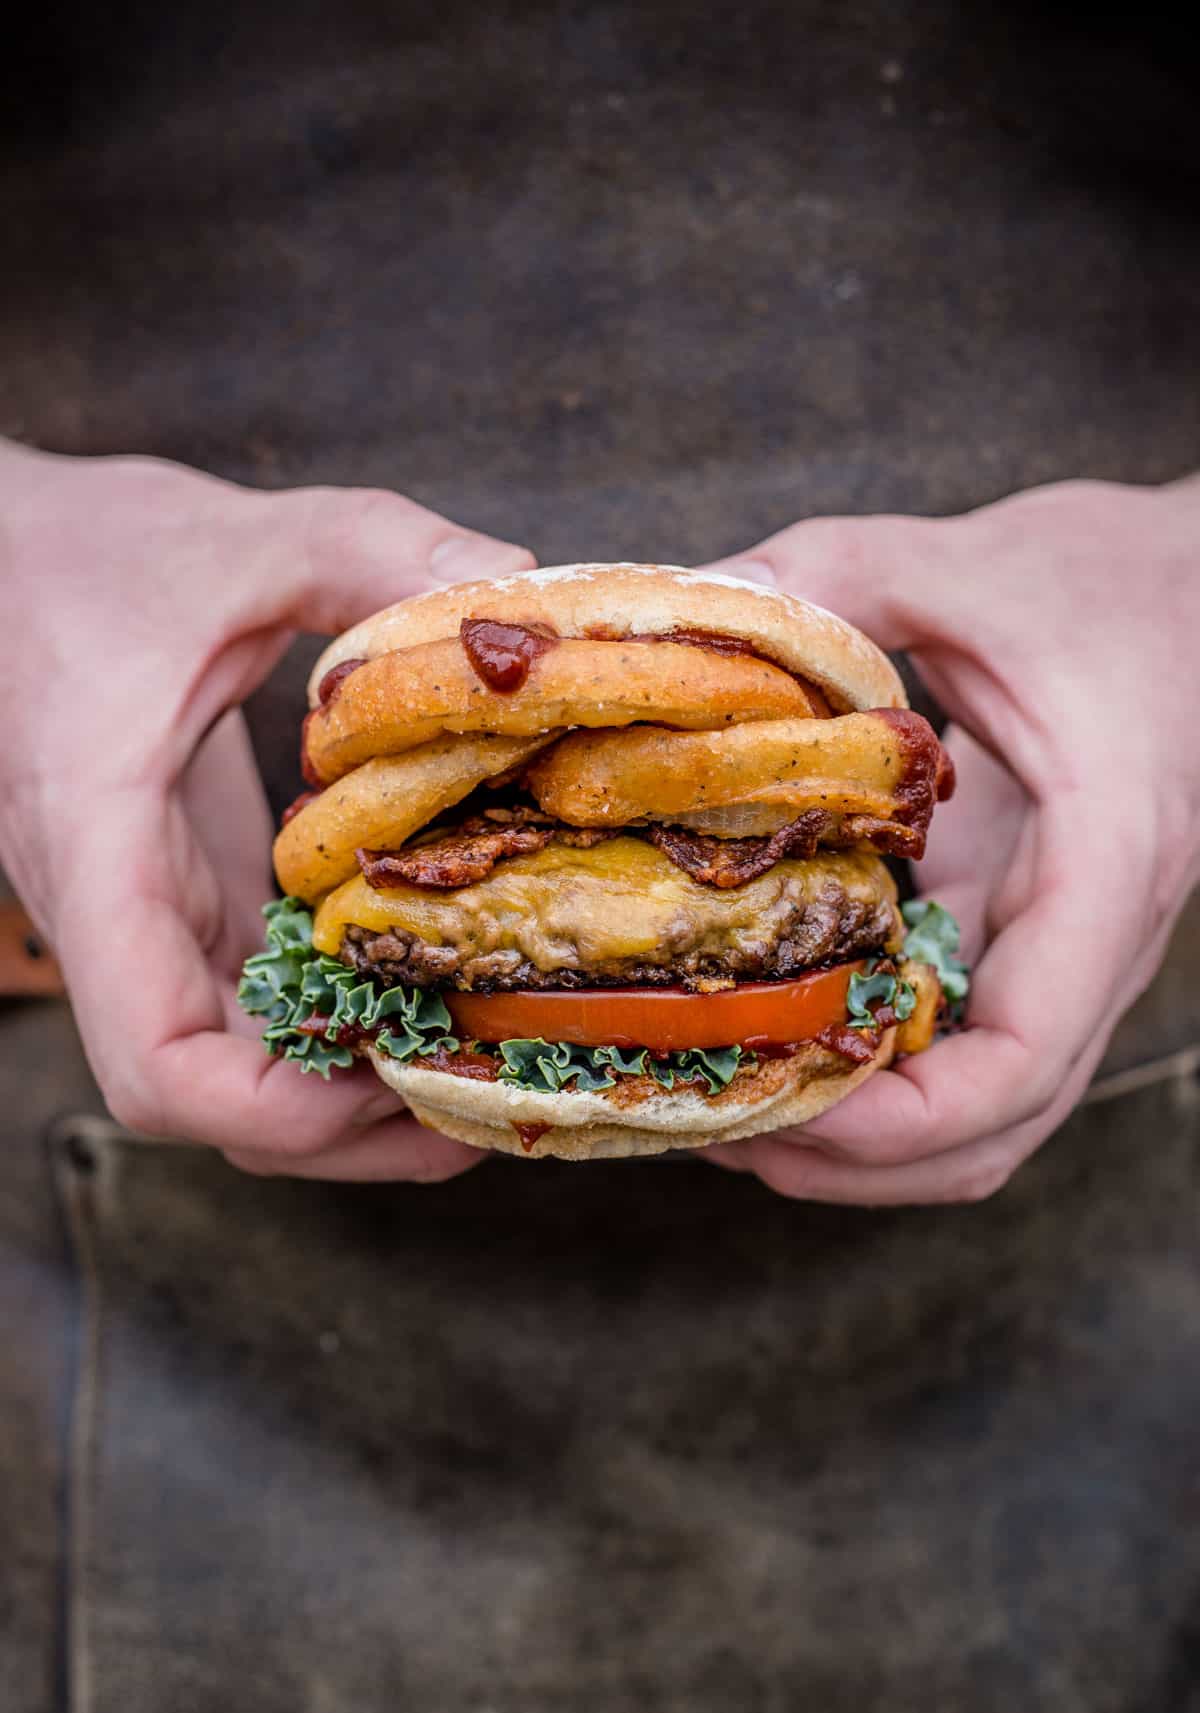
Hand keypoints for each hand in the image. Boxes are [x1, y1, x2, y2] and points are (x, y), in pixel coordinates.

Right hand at [0, 441, 533, 1179]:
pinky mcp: (183, 900)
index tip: (399, 1079)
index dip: (280, 1112)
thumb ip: (365, 549)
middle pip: (215, 1105)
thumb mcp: (230, 540)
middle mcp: (119, 917)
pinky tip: (430, 993)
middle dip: (349, 1130)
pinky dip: (337, 1026)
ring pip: (234, 1073)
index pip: (159, 1064)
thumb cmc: (77, 556)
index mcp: (102, 851)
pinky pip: (252, 1007)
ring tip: (479, 1067)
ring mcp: (149, 921)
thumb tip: (515, 582)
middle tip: (486, 1095)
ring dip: (351, 1095)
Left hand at [706, 476, 1199, 1203]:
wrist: (1194, 588)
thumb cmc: (1112, 581)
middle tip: (711, 1124)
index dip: (899, 1121)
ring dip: (858, 1141)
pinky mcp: (1018, 937)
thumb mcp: (963, 562)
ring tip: (728, 1102)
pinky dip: (870, 1076)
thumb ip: (829, 577)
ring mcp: (1057, 953)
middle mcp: (1089, 943)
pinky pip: (953, 1050)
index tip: (780, 1111)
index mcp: (1102, 869)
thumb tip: (689, 614)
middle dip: (851, 1158)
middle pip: (991, 1130)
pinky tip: (773, 1032)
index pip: (1023, 1059)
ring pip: (976, 1115)